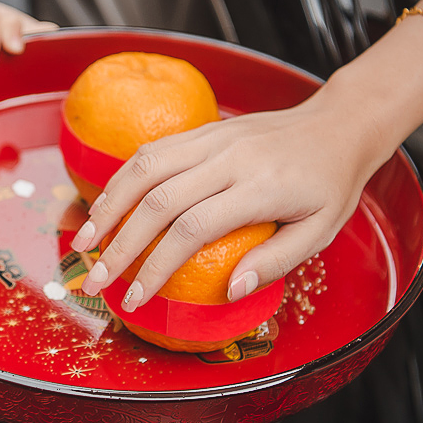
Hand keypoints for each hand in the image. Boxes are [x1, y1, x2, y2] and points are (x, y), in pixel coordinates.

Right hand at [69, 81, 393, 309]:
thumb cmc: (330, 185)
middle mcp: (230, 157)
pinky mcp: (203, 128)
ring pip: (144, 168)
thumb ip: (276, 260)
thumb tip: (231, 291)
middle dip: (119, 245)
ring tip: (83, 243)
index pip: (193, 229)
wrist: (339, 124)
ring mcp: (213, 138)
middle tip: (95, 280)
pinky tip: (104, 206)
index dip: (157, 266)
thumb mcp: (319, 231)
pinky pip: (151, 151)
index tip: (135, 298)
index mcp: (260, 187)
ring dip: (107, 207)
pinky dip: (120, 179)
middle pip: (158, 201)